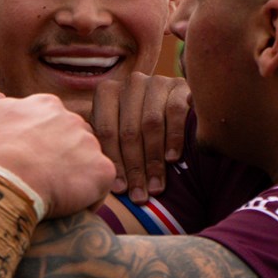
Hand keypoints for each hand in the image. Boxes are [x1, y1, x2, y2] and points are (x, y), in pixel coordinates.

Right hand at [0, 62, 112, 218]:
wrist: (8, 178)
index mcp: (46, 105)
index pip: (46, 125)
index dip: (32, 145)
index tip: (17, 160)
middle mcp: (74, 120)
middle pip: (69, 144)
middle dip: (54, 160)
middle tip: (31, 180)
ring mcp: (91, 146)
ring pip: (84, 165)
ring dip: (70, 179)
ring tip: (46, 195)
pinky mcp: (101, 172)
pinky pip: (100, 187)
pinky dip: (88, 198)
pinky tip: (66, 206)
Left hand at [92, 73, 189, 203]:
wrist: (175, 107)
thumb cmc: (139, 129)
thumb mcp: (119, 132)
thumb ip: (108, 146)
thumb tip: (96, 179)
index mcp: (108, 92)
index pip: (107, 131)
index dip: (113, 163)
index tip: (119, 190)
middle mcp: (131, 83)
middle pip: (129, 130)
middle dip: (134, 168)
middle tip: (139, 195)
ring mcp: (156, 82)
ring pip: (151, 124)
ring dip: (153, 160)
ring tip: (155, 187)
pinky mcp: (180, 86)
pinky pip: (175, 113)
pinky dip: (173, 138)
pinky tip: (172, 159)